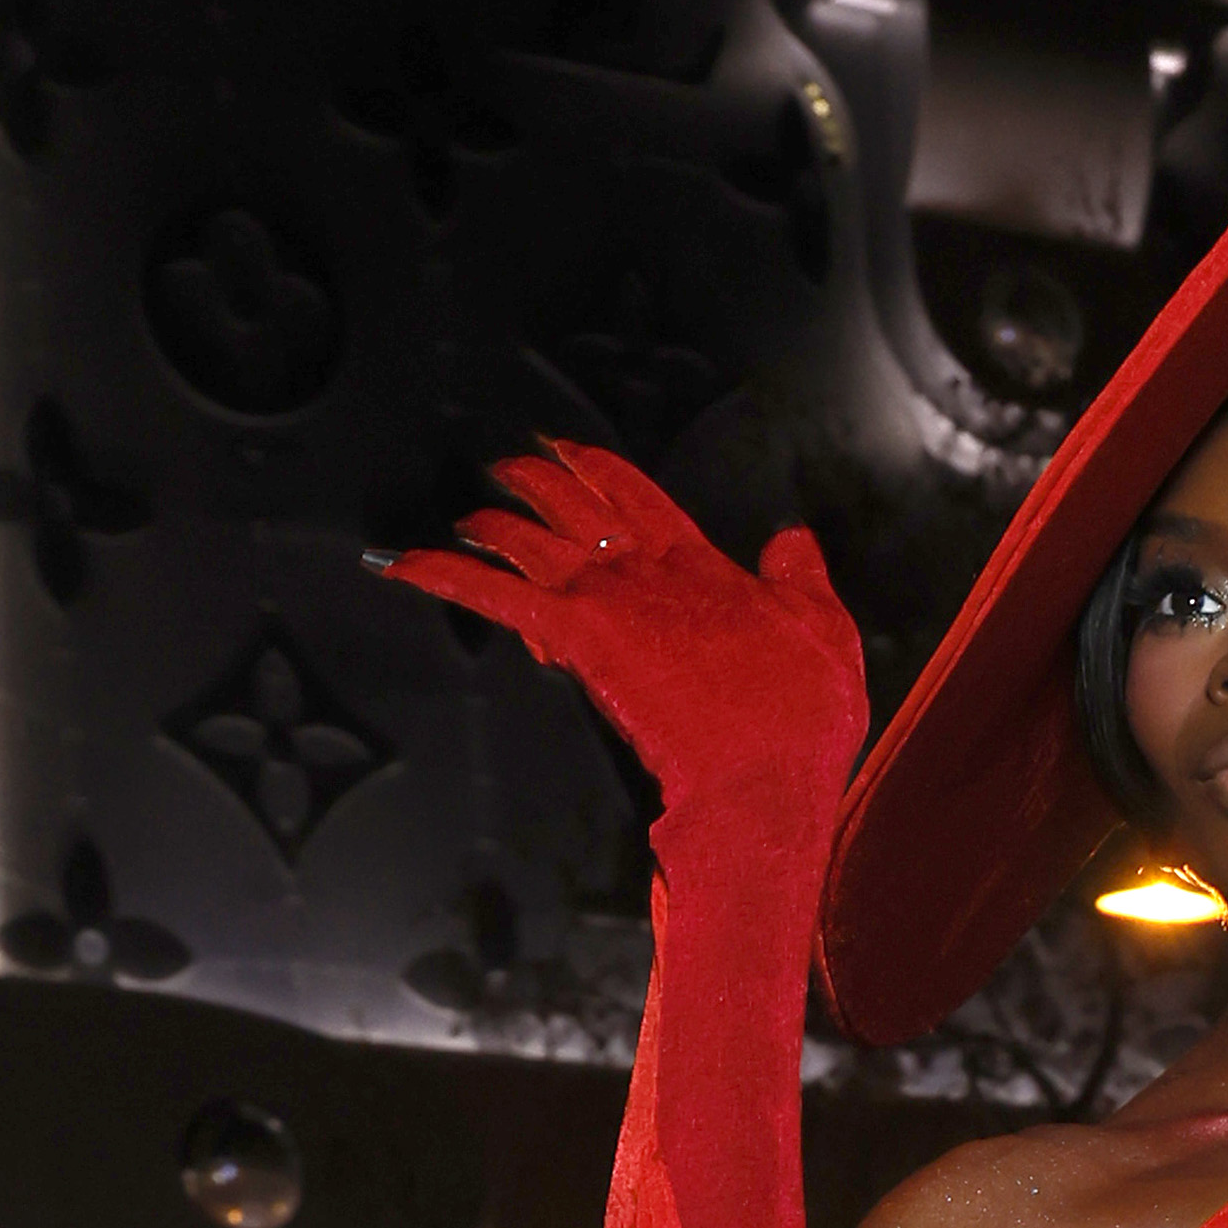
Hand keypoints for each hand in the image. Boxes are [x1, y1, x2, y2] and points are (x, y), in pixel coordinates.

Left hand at [380, 439, 863, 830]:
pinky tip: (399, 563)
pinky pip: (491, 591)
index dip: (597, 467)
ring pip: (529, 538)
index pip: (637, 493)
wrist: (769, 777)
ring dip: (489, 520)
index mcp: (701, 564)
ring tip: (463, 515)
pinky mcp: (576, 635)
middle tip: (509, 467)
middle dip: (536, 479)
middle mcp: (646, 568)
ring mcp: (608, 598)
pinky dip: (442, 573)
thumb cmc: (803, 723)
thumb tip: (791, 539)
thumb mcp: (828, 635)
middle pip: (574, 503)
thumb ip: (802, 581)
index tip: (569, 451)